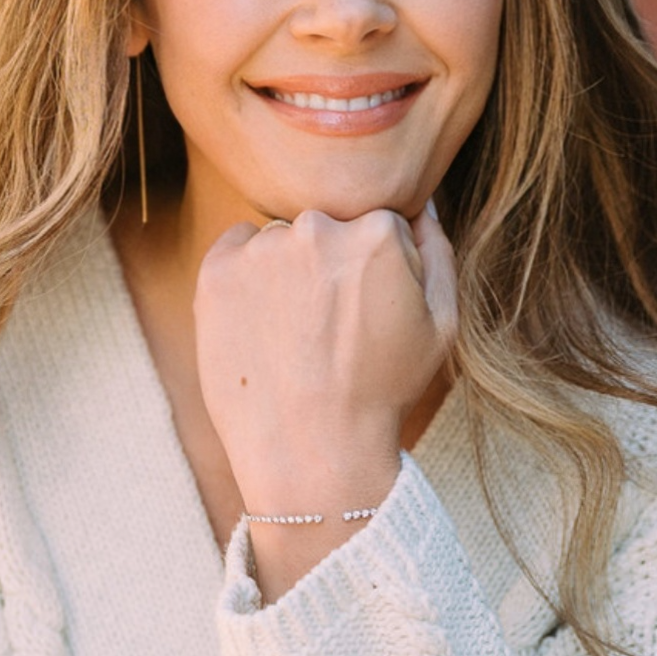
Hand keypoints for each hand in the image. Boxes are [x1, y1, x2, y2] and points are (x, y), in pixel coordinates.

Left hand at [194, 205, 456, 593]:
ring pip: (280, 239)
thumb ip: (435, 250)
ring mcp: (262, 248)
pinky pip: (236, 248)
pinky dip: (246, 275)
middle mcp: (317, 227)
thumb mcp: (440, 325)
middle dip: (330, 265)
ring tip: (295, 335)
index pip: (377, 224)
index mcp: (378, 232)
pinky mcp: (216, 271)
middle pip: (326, 227)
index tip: (367, 314)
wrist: (310, 451)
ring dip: (286, 270)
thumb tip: (421, 204)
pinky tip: (263, 325)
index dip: (375, 272)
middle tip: (329, 329)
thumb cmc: (381, 392)